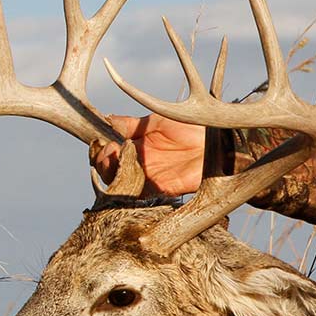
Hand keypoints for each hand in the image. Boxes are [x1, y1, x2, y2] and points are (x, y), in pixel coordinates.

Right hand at [89, 114, 205, 195]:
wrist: (215, 141)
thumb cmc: (190, 126)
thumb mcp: (156, 122)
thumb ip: (130, 124)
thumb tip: (105, 119)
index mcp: (137, 147)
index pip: (109, 153)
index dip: (101, 149)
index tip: (101, 141)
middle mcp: (139, 164)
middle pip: (109, 171)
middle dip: (103, 162)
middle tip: (109, 152)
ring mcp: (149, 178)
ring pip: (119, 185)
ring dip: (113, 175)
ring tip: (117, 161)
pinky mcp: (161, 190)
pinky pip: (137, 196)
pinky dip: (127, 189)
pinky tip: (126, 175)